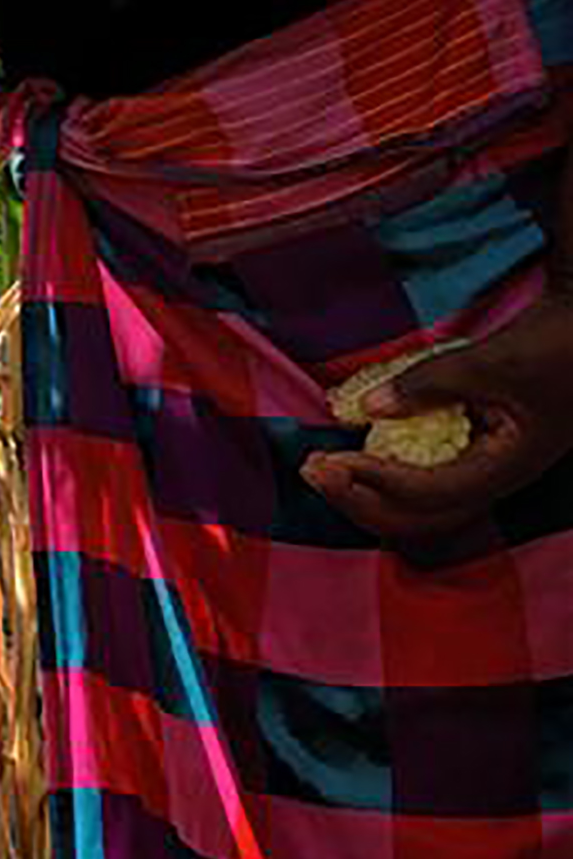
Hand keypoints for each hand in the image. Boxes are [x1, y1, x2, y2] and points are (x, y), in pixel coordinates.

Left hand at [301, 296, 572, 542]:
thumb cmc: (557, 343)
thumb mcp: (494, 360)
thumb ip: (431, 384)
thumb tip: (369, 408)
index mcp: (509, 466)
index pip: (431, 494)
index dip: (376, 482)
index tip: (331, 461)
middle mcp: (496, 477)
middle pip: (418, 516)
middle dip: (359, 499)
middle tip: (311, 470)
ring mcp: (485, 468)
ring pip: (417, 505)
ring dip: (365, 492)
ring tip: (320, 468)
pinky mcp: (474, 452)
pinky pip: (422, 481)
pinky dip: (382, 476)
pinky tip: (354, 457)